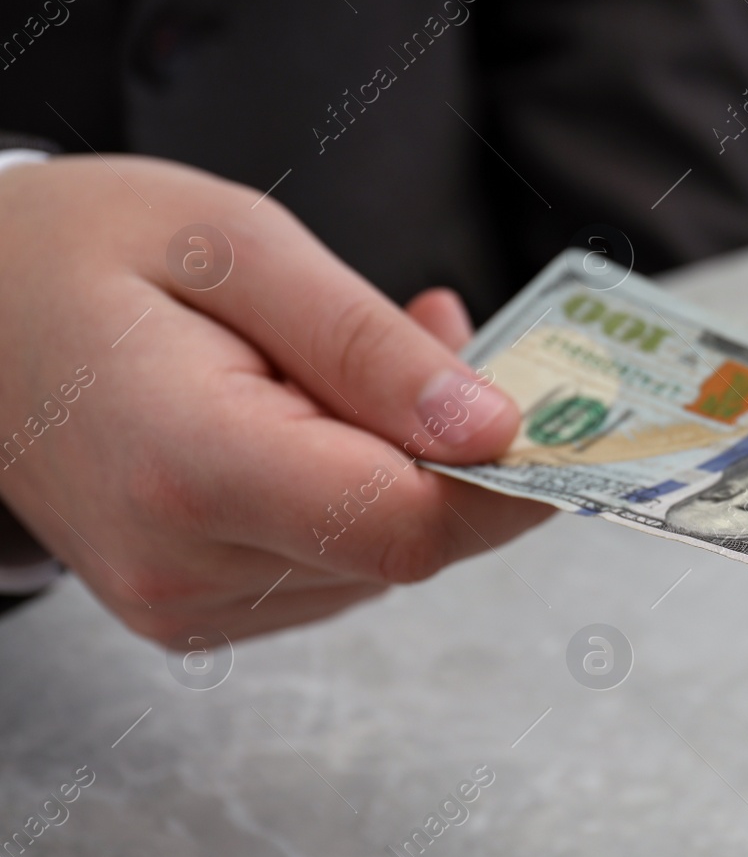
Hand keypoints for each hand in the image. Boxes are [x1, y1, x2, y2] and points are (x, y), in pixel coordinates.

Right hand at [0, 155, 551, 643]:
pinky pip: (334, 560)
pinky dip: (361, 484)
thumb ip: (369, 346)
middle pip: (409, 544)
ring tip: (349, 353)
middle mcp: (187, 567)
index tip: (559, 414)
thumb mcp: (237, 248)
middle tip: (445, 332)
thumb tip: (497, 427)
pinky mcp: (194, 608)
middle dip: (460, 451)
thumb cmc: (79, 257)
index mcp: (191, 469)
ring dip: (406, 460)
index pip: (410, 527)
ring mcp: (186, 603)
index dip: (509, 482)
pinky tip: (320, 404)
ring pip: (381, 556)